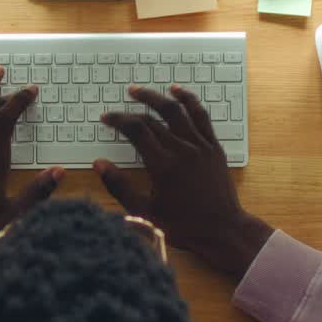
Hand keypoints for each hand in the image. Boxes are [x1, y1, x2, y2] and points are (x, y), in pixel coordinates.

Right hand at [95, 84, 272, 278]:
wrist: (222, 230)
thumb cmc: (183, 226)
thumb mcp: (145, 212)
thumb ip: (119, 187)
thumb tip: (99, 164)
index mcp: (163, 166)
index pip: (136, 131)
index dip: (118, 120)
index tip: (106, 118)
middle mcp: (182, 150)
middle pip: (152, 120)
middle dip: (130, 112)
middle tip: (116, 111)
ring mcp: (200, 146)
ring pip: (176, 111)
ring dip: (155, 97)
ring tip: (138, 91)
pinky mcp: (214, 147)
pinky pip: (201, 115)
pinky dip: (188, 100)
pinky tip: (177, 91)